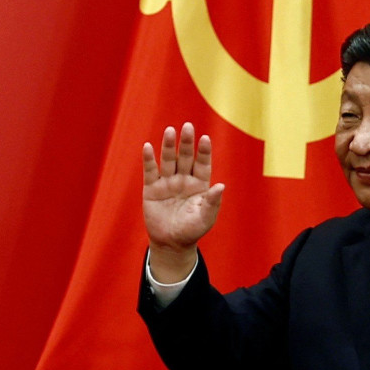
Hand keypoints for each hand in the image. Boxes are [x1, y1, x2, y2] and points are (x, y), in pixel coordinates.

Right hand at [142, 122, 223, 281]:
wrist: (171, 243)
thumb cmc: (192, 230)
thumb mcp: (206, 218)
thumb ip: (212, 202)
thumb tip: (221, 186)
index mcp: (199, 184)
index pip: (203, 164)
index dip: (204, 151)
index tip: (205, 138)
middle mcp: (184, 179)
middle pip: (186, 157)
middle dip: (187, 142)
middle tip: (188, 126)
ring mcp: (167, 182)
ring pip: (168, 160)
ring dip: (169, 146)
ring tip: (170, 131)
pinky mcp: (152, 189)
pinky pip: (150, 171)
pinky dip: (149, 159)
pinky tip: (148, 146)